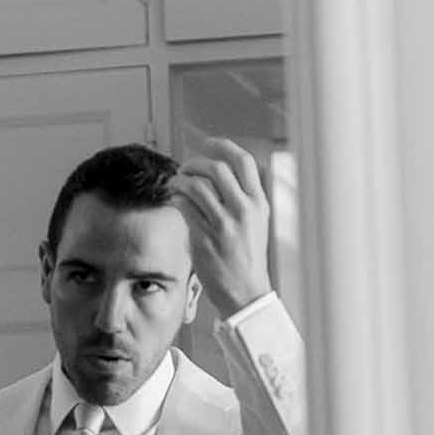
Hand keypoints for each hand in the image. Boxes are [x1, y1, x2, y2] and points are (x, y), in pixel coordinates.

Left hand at [171, 136, 272, 316]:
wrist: (245, 291)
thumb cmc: (247, 257)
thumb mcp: (255, 222)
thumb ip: (242, 197)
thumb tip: (215, 172)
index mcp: (259, 203)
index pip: (243, 161)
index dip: (222, 146)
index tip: (206, 143)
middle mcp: (244, 210)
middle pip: (216, 168)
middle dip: (195, 163)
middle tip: (184, 169)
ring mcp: (224, 223)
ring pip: (196, 185)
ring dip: (180, 180)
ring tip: (175, 185)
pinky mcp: (206, 237)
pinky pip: (184, 206)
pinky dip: (176, 198)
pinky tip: (174, 201)